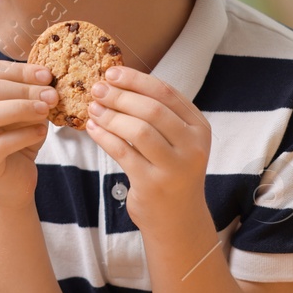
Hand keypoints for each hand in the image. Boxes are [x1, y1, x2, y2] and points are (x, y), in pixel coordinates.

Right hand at [0, 60, 56, 206]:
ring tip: (45, 110)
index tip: (47, 75)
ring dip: (20, 108)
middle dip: (25, 89)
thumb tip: (47, 81)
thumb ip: (32, 95)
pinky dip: (24, 135)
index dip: (21, 70)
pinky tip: (41, 133)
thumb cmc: (18, 141)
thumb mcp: (27, 112)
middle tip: (51, 95)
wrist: (12, 184)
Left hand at [85, 66, 211, 237]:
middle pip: (152, 110)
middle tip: (97, 88)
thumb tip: (117, 81)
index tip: (111, 72)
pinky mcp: (153, 185)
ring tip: (92, 108)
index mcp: (199, 128)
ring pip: (138, 130)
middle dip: (120, 95)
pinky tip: (92, 128)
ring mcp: (174, 168)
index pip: (166, 93)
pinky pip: (123, 152)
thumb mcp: (177, 141)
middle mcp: (192, 147)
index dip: (136, 79)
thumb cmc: (171, 172)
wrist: (178, 220)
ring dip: (111, 115)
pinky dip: (104, 137)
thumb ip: (157, 114)